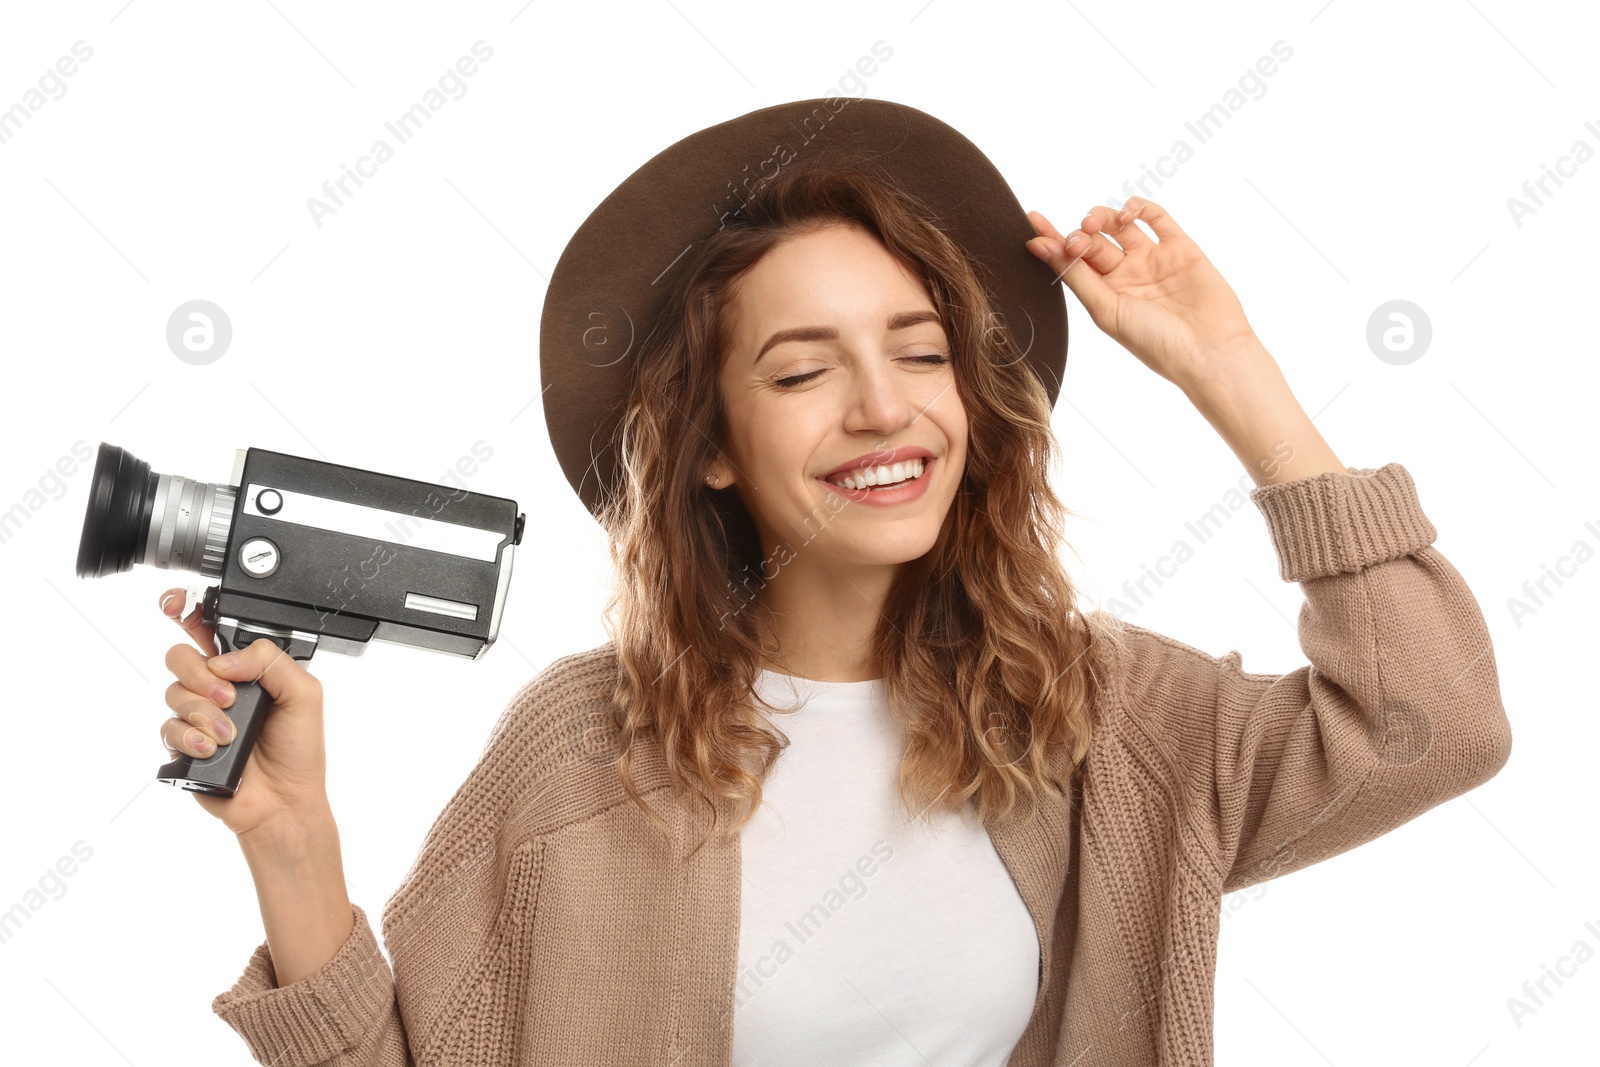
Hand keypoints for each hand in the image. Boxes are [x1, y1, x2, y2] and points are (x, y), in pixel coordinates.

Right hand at [157, 588, 330, 840]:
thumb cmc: (298, 751)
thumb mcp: (305, 694)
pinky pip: (167, 728)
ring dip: (204, 712)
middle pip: (181, 655)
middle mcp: (217, 687)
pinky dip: (190, 736)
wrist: (284, 801)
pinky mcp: (183, 744)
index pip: (211, 629)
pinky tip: (213, 747)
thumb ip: (271, 661)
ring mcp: (197, 715)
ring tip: (231, 733)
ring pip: (174, 691)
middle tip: (229, 698)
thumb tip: (227, 659)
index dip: (188, 610)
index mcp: (247, 668)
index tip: (176, 603)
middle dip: (201, 673)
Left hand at [1027, 198, 1265, 391]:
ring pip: (1120, 225)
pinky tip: (1127, 214)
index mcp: (1104, 294)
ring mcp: (1153, 259)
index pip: (1071, 260)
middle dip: (1080, 233)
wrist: (1207, 350)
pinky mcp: (1181, 247)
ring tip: (1096, 224)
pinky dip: (1139, 207)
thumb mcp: (1105, 310)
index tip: (1032, 220)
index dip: (1051, 239)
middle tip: (1077, 240)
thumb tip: (1038, 246)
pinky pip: (1157, 217)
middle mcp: (1126, 275)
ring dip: (1103, 216)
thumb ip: (1074, 276)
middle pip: (1094, 240)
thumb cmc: (1153, 341)